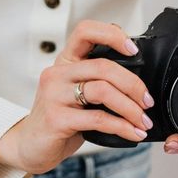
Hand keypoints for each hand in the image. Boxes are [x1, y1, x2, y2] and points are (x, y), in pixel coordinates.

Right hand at [0, 21, 155, 174]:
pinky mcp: (56, 119)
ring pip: (103, 90)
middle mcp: (57, 74)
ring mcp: (54, 95)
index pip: (85, 31)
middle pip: (103, 66)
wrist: (30, 146)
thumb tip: (139, 82)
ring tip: (143, 121)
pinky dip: (122, 127)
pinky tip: (133, 133)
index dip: (112, 34)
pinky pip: (98, 118)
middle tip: (147, 101)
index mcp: (65, 63)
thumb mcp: (77, 94)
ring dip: (131, 108)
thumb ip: (99, 82)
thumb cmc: (60, 119)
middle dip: (133, 84)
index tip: (133, 48)